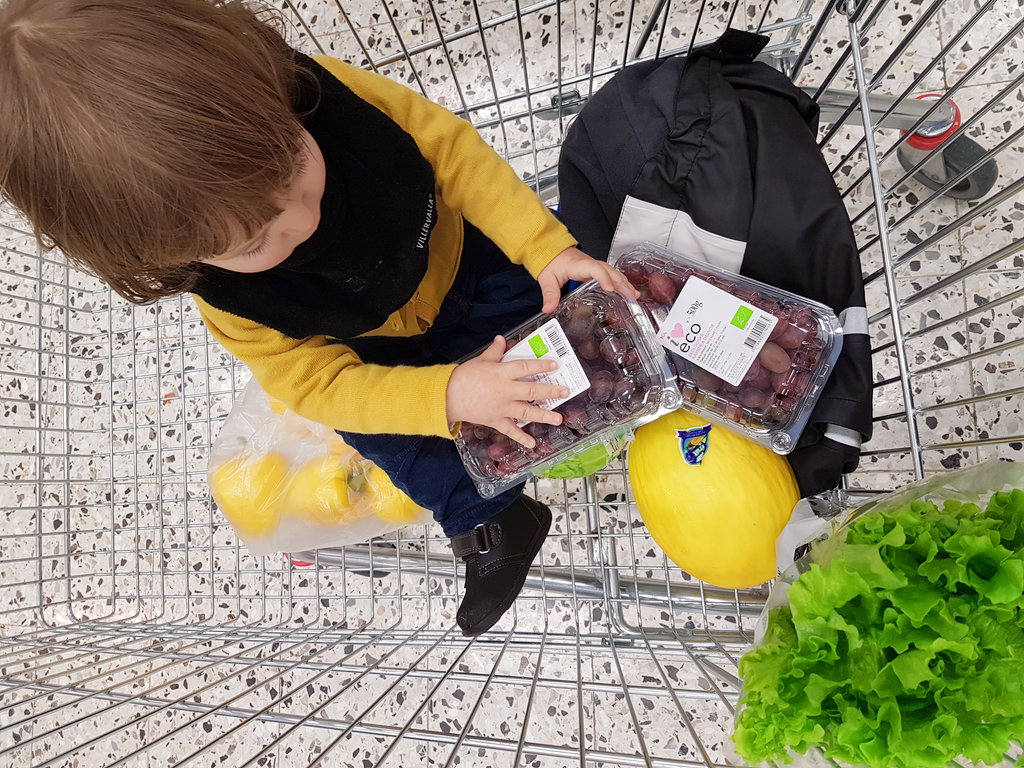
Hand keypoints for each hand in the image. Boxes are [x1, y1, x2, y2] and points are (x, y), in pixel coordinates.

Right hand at [446, 336, 567, 447]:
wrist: (447, 396)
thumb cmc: (463, 376)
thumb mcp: (480, 360)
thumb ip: (495, 351)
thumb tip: (502, 339)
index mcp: (502, 373)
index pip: (526, 367)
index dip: (542, 365)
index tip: (556, 364)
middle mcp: (506, 390)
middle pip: (532, 390)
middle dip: (551, 391)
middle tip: (565, 391)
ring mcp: (502, 407)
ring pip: (527, 411)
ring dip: (544, 415)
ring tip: (558, 419)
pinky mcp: (496, 420)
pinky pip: (511, 430)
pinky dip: (521, 438)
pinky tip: (533, 444)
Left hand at [537, 246, 639, 312]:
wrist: (552, 251)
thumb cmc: (552, 262)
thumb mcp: (547, 279)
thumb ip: (549, 294)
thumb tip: (548, 308)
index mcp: (578, 264)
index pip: (594, 269)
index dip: (603, 278)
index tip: (609, 289)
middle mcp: (589, 263)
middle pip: (609, 271)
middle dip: (621, 283)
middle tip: (631, 296)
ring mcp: (594, 266)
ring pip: (613, 272)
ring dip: (624, 283)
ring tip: (634, 295)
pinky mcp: (596, 269)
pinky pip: (611, 274)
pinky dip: (621, 282)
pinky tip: (627, 291)